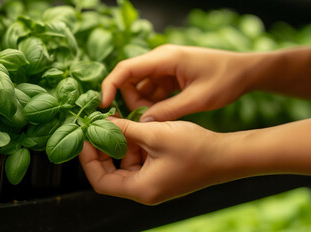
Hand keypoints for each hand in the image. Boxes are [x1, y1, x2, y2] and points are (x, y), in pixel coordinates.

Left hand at [79, 117, 237, 204]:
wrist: (227, 155)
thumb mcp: (155, 133)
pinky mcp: (161, 174)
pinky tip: (133, 124)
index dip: (88, 159)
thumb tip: (102, 123)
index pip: (100, 181)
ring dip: (118, 143)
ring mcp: (153, 183)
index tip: (83, 137)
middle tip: (94, 127)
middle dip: (101, 150)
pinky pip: (138, 160)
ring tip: (115, 120)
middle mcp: (144, 190)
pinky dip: (133, 144)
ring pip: (123, 164)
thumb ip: (125, 129)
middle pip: (109, 174)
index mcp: (141, 188)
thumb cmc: (195, 148)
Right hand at [101, 44, 262, 121]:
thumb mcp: (198, 100)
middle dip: (130, 101)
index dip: (110, 86)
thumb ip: (168, 112)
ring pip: (140, 86)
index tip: (103, 107)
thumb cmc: (226, 80)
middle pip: (129, 78)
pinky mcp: (170, 75)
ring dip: (142, 104)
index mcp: (165, 58)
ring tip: (157, 120)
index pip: (125, 69)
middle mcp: (161, 59)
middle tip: (143, 120)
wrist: (247, 71)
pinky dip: (153, 103)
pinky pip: (152, 89)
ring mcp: (165, 66)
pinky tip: (163, 115)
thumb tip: (143, 125)